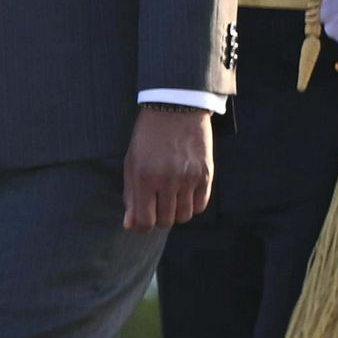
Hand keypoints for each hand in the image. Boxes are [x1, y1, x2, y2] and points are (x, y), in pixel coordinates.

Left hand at [123, 103, 214, 230]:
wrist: (175, 110)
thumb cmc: (148, 138)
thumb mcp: (131, 163)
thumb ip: (131, 195)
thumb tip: (131, 224)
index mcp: (144, 178)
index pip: (145, 221)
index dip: (141, 227)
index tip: (140, 223)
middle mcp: (168, 181)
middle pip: (166, 221)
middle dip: (158, 218)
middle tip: (155, 206)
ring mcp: (189, 178)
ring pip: (184, 216)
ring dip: (175, 212)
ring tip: (169, 198)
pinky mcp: (206, 175)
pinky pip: (200, 205)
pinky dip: (191, 205)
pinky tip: (184, 194)